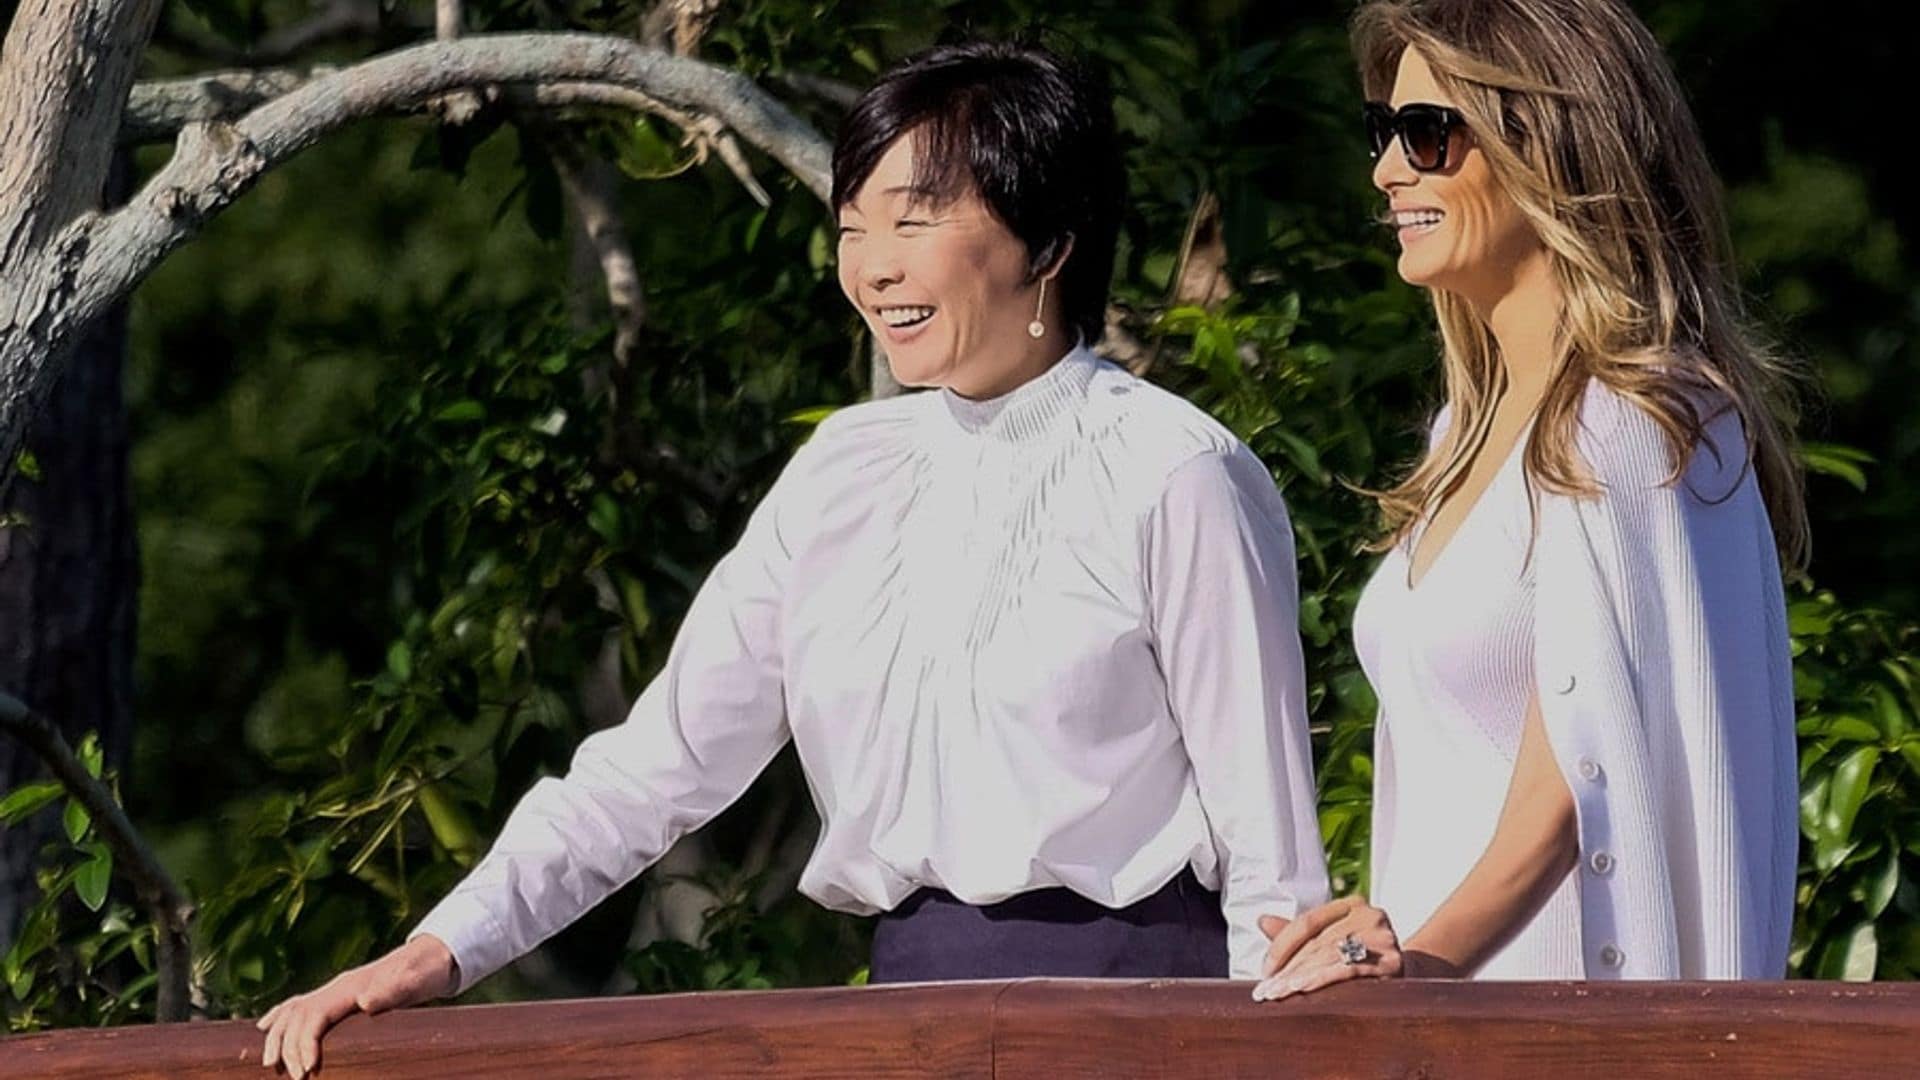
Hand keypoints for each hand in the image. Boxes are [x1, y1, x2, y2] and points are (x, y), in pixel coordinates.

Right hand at [257, 934, 456, 1077]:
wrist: (435, 957)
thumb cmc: (426, 972)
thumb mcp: (416, 981)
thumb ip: (393, 990)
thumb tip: (366, 1001)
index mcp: (350, 986)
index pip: (313, 1015)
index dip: (304, 1042)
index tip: (307, 1070)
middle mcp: (337, 986)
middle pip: (297, 1015)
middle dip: (288, 1047)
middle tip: (296, 1078)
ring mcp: (336, 990)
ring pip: (293, 1010)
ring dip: (277, 1035)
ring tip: (270, 1064)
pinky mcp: (339, 996)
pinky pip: (299, 1005)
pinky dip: (279, 1017)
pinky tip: (265, 1027)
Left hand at [1250, 896, 1403, 1001]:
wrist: (1413, 982)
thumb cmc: (1362, 962)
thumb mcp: (1330, 943)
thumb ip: (1298, 934)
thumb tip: (1262, 920)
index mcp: (1352, 904)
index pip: (1308, 921)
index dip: (1282, 945)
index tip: (1264, 971)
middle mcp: (1369, 914)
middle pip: (1317, 942)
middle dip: (1287, 969)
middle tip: (1266, 991)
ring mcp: (1383, 936)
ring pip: (1330, 956)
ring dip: (1299, 977)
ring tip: (1278, 993)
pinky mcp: (1393, 961)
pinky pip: (1350, 970)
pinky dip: (1323, 980)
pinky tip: (1303, 990)